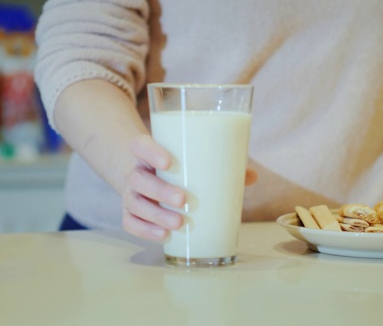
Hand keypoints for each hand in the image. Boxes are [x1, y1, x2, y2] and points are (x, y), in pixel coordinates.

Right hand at [122, 134, 258, 240]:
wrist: (146, 175)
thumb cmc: (176, 166)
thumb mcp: (191, 160)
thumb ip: (220, 165)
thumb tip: (252, 176)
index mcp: (148, 153)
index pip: (140, 145)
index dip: (151, 152)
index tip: (169, 162)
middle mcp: (136, 172)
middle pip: (139, 179)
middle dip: (160, 190)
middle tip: (183, 200)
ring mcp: (130, 194)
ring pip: (134, 203)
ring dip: (156, 215)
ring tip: (179, 223)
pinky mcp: (129, 213)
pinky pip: (130, 223)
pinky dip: (144, 231)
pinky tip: (163, 236)